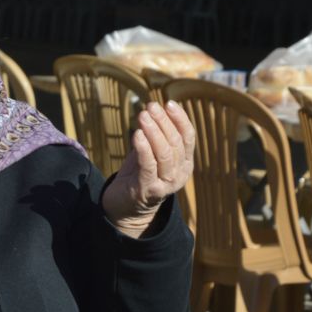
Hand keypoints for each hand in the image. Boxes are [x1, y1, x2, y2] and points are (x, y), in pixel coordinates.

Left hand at [102, 100, 195, 237]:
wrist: (124, 208)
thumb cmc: (137, 176)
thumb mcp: (149, 154)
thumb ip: (153, 137)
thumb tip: (152, 110)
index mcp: (184, 163)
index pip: (188, 137)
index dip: (179, 119)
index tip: (168, 103)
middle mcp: (179, 174)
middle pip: (175, 142)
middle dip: (163, 121)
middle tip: (150, 106)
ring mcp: (165, 184)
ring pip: (164, 152)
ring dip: (153, 131)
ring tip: (142, 115)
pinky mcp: (148, 189)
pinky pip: (148, 165)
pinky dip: (144, 148)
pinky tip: (137, 134)